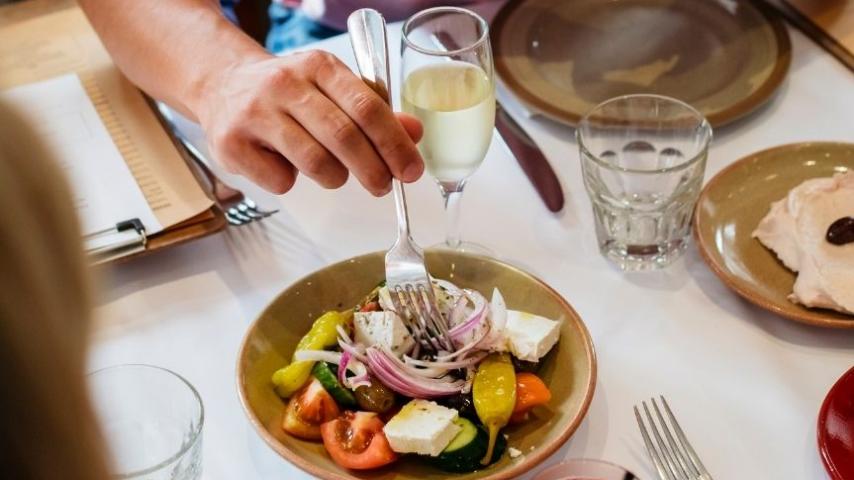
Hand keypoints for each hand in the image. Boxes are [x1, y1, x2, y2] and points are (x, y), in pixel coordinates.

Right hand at [195, 50, 423, 194]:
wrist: (221, 85)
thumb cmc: (289, 94)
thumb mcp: (333, 90)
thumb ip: (374, 111)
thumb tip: (414, 134)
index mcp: (318, 66)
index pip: (368, 107)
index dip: (394, 144)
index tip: (411, 171)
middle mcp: (285, 84)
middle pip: (344, 137)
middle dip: (372, 170)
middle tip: (382, 186)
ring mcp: (255, 113)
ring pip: (315, 163)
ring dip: (335, 178)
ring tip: (333, 174)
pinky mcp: (231, 143)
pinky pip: (280, 181)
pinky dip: (292, 182)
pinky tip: (285, 165)